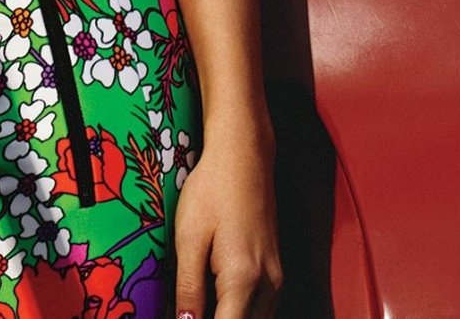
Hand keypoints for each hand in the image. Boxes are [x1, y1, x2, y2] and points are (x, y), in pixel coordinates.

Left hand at [172, 133, 283, 317]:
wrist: (244, 156)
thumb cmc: (212, 190)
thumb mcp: (189, 237)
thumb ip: (188, 287)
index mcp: (243, 279)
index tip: (182, 318)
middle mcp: (268, 285)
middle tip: (188, 311)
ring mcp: (276, 278)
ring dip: (229, 317)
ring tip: (199, 306)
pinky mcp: (276, 269)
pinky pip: (262, 307)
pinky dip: (241, 311)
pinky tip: (216, 299)